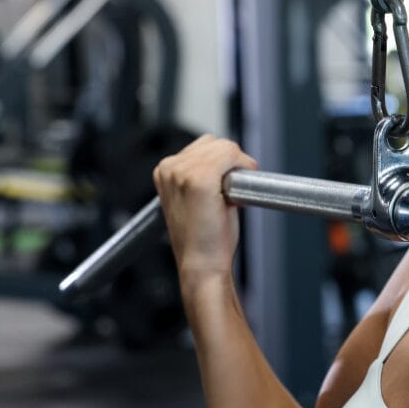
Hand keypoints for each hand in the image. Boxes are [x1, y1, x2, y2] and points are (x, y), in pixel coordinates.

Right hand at [152, 135, 257, 285]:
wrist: (202, 264)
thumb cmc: (204, 238)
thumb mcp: (197, 198)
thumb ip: (205, 174)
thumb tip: (230, 158)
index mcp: (165, 170)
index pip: (205, 145)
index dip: (223, 163)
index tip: (225, 187)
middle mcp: (169, 168)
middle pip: (216, 143)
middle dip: (232, 163)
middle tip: (232, 192)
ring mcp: (182, 172)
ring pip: (226, 147)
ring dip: (239, 166)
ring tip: (232, 195)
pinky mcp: (198, 179)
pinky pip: (231, 154)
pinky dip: (243, 166)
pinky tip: (238, 191)